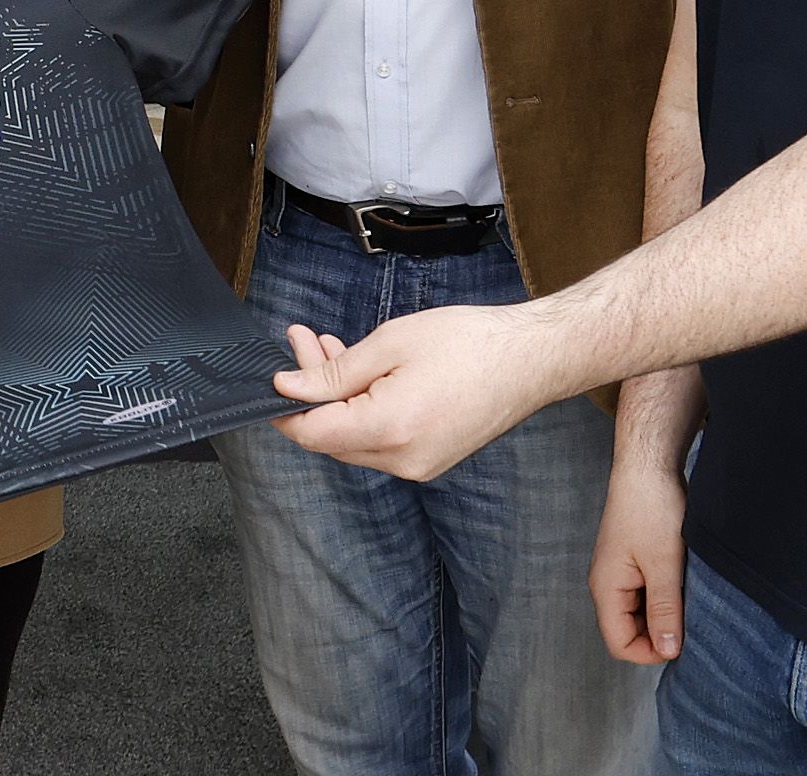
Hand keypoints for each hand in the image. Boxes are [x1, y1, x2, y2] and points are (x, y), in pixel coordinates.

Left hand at [270, 305, 563, 480]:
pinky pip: (382, 440)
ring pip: (355, 438)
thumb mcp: (390, 344)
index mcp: (389, 431)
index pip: (311, 434)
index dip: (284, 408)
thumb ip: (333, 373)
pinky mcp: (432, 459)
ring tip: (332, 347)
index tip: (274, 375)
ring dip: (338, 397)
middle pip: (331, 436)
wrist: (532, 358)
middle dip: (312, 391)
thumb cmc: (469, 342)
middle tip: (305, 341)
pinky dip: (365, 408)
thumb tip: (288, 388)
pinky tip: (364, 371)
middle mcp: (403, 460)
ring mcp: (420, 465)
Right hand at [591, 459, 689, 665]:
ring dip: (665, 613)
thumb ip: (664, 610)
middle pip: (629, 631)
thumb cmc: (651, 509)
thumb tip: (668, 651)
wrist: (648, 466)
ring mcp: (620, 573)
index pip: (620, 644)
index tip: (684, 642)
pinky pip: (647, 594)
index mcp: (606, 588)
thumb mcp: (664, 565)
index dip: (651, 652)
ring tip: (689, 596)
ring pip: (641, 613)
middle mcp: (608, 584)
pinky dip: (666, 596)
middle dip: (660, 633)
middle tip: (692, 618)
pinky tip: (685, 582)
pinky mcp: (634, 562)